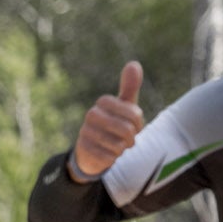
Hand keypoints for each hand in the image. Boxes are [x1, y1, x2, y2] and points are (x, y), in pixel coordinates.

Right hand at [72, 61, 144, 178]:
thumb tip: (133, 63)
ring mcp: (85, 132)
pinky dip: (112, 158)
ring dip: (121, 149)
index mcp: (103, 102)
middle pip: (127, 130)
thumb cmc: (112, 124)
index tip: (133, 124)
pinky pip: (109, 157)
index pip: (134, 114)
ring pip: (118, 145)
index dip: (138, 123)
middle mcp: (91, 115)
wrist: (90, 150)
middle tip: (126, 138)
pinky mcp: (84, 150)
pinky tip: (106, 154)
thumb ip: (130, 86)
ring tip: (115, 146)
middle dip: (131, 138)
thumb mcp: (124, 106)